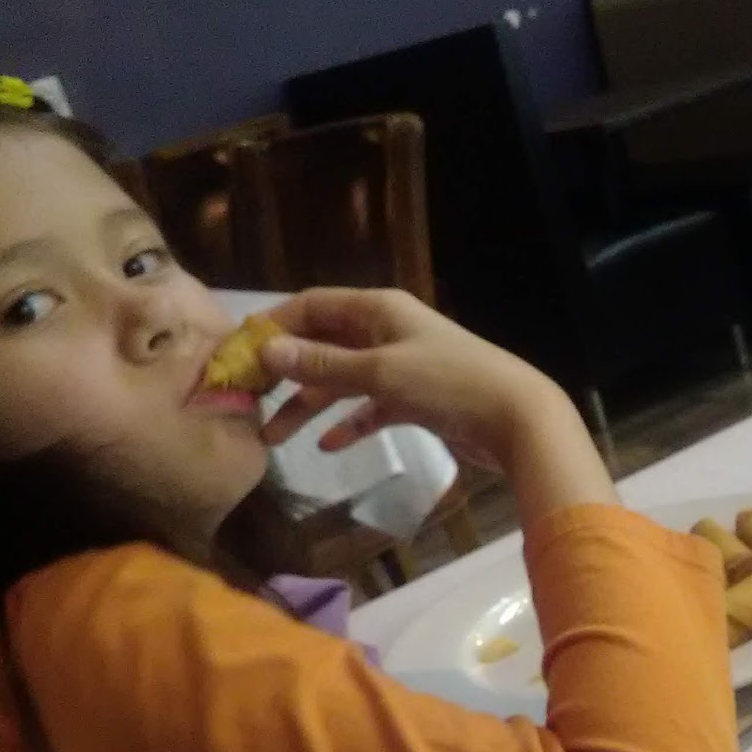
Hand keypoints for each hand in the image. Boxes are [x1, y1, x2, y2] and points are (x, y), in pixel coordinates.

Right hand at [257, 287, 561, 468]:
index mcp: (377, 309)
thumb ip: (323, 363)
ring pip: (342, 380)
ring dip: (309, 404)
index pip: (311, 306)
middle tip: (246, 400)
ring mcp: (400, 365)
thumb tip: (266, 349)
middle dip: (284, 371)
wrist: (515, 418)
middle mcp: (385, 331)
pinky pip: (370, 407)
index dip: (272, 326)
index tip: (235, 353)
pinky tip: (327, 445)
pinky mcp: (415, 399)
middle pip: (322, 344)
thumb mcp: (380, 372)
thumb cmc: (448, 384)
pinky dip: (349, 423)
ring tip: (273, 437)